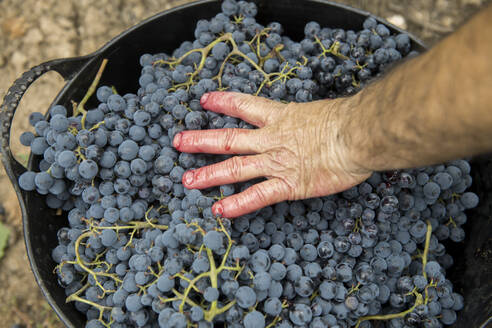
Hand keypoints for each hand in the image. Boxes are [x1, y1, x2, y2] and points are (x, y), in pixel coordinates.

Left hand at [173, 91, 371, 217]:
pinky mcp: (288, 185)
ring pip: (235, 168)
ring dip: (209, 174)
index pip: (244, 106)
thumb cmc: (347, 121)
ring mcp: (277, 163)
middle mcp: (272, 139)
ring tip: (187, 181)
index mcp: (281, 117)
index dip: (223, 103)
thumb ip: (309, 120)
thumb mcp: (321, 112)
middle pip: (229, 138)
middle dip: (201, 140)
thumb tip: (312, 123)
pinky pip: (258, 196)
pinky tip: (219, 211)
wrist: (357, 135)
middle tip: (177, 141)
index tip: (204, 101)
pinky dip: (237, 204)